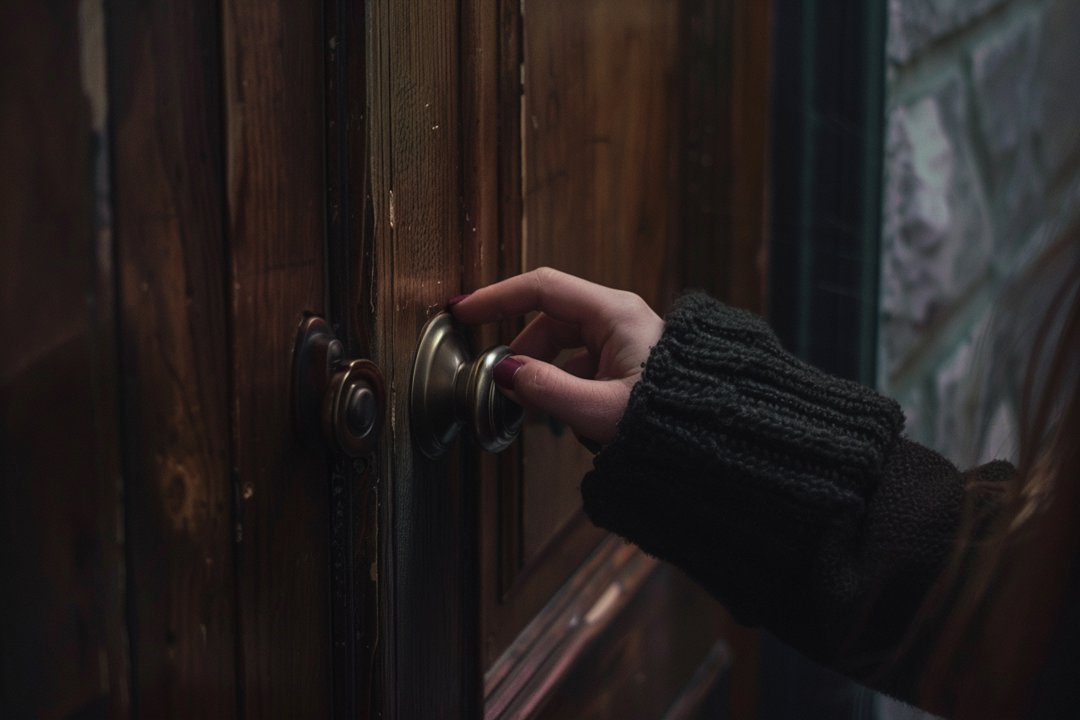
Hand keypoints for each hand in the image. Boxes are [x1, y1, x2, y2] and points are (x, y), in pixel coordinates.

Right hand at [449, 267, 663, 445]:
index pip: (542, 288)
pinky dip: (563, 385)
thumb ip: (547, 390)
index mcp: (614, 314)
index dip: (498, 298)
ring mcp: (624, 339)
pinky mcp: (627, 362)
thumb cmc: (672, 420)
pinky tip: (564, 416)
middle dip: (522, 353)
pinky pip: (581, 365)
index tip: (465, 311)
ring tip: (535, 409)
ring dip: (543, 374)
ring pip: (564, 346)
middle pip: (550, 320)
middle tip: (502, 385)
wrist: (716, 437)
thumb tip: (505, 374)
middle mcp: (619, 318)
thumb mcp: (601, 410)